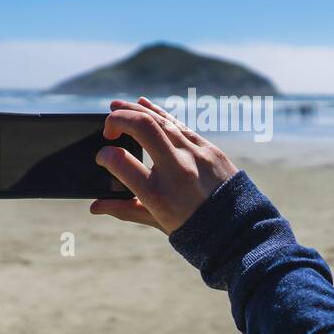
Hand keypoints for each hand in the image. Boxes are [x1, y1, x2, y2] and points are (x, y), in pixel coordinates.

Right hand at [90, 97, 238, 232]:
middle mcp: (178, 171)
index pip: (122, 163)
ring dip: (135, 111)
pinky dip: (159, 113)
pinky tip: (143, 105)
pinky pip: (179, 125)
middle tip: (107, 127)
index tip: (102, 156)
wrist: (239, 229)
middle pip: (144, 128)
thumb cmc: (194, 227)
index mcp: (159, 196)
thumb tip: (95, 206)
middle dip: (119, 119)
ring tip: (115, 107)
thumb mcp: (157, 221)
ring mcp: (197, 155)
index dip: (105, 155)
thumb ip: (124, 210)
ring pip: (162, 121)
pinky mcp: (209, 149)